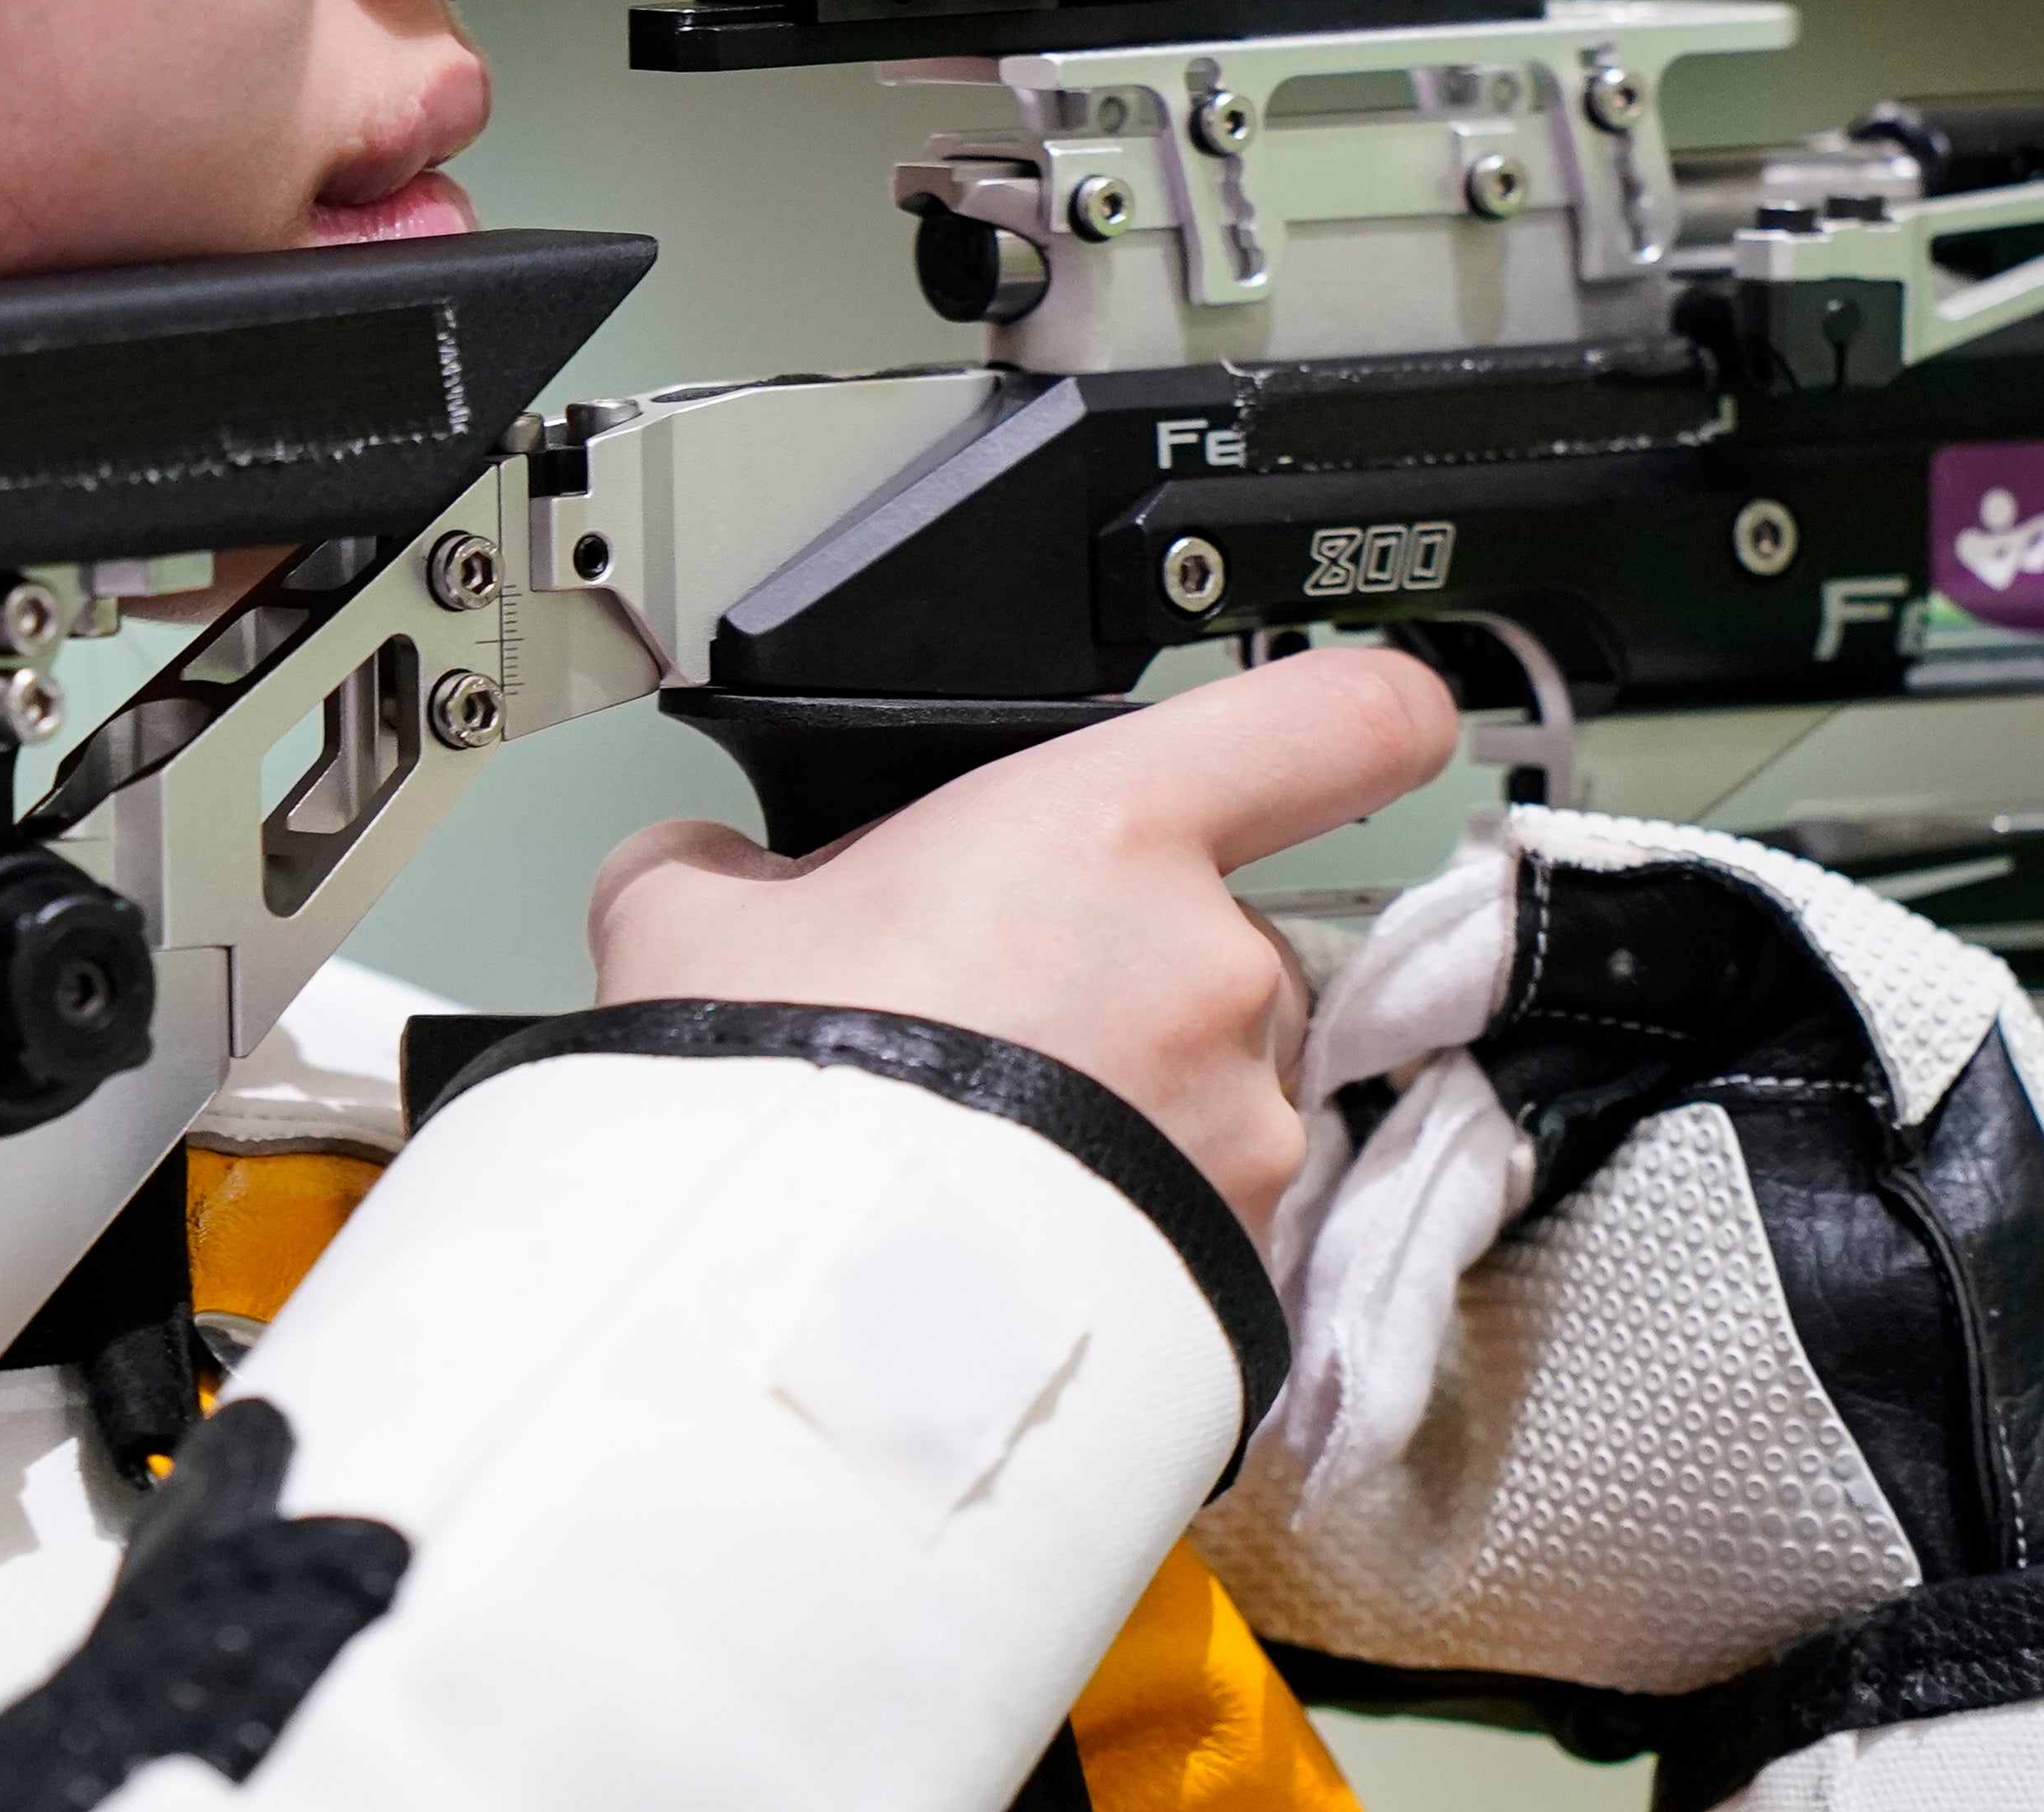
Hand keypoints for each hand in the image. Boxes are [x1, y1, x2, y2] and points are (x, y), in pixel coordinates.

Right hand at [585, 647, 1452, 1237]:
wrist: (784, 1332)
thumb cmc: (768, 1104)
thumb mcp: (691, 921)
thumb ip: (743, 865)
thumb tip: (726, 877)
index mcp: (1112, 828)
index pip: (1344, 715)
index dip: (1352, 711)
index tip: (1332, 731)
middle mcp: (1214, 965)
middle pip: (1218, 927)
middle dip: (1118, 970)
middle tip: (985, 1028)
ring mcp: (1244, 1126)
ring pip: (1214, 1081)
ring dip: (1130, 1107)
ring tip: (982, 1160)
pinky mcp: (1244, 1263)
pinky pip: (1203, 1212)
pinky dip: (1131, 1223)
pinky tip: (1007, 1245)